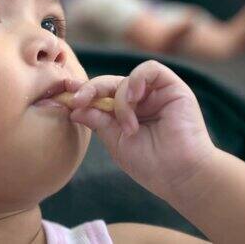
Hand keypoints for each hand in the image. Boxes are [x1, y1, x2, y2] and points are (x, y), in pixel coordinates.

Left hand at [68, 60, 216, 200]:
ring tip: (128, 126)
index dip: (82, 92)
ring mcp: (156, 93)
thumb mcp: (115, 141)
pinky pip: (150, 70)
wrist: (180, 175)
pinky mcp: (173, 87)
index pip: (100, 96)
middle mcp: (140, 101)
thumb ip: (97, 120)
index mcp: (125, 114)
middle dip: (90, 89)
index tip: (64, 95)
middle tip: (77, 100)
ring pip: (126, 79)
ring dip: (120, 100)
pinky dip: (136, 81)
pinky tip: (134, 99)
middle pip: (109, 84)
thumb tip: (74, 108)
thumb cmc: (151, 164)